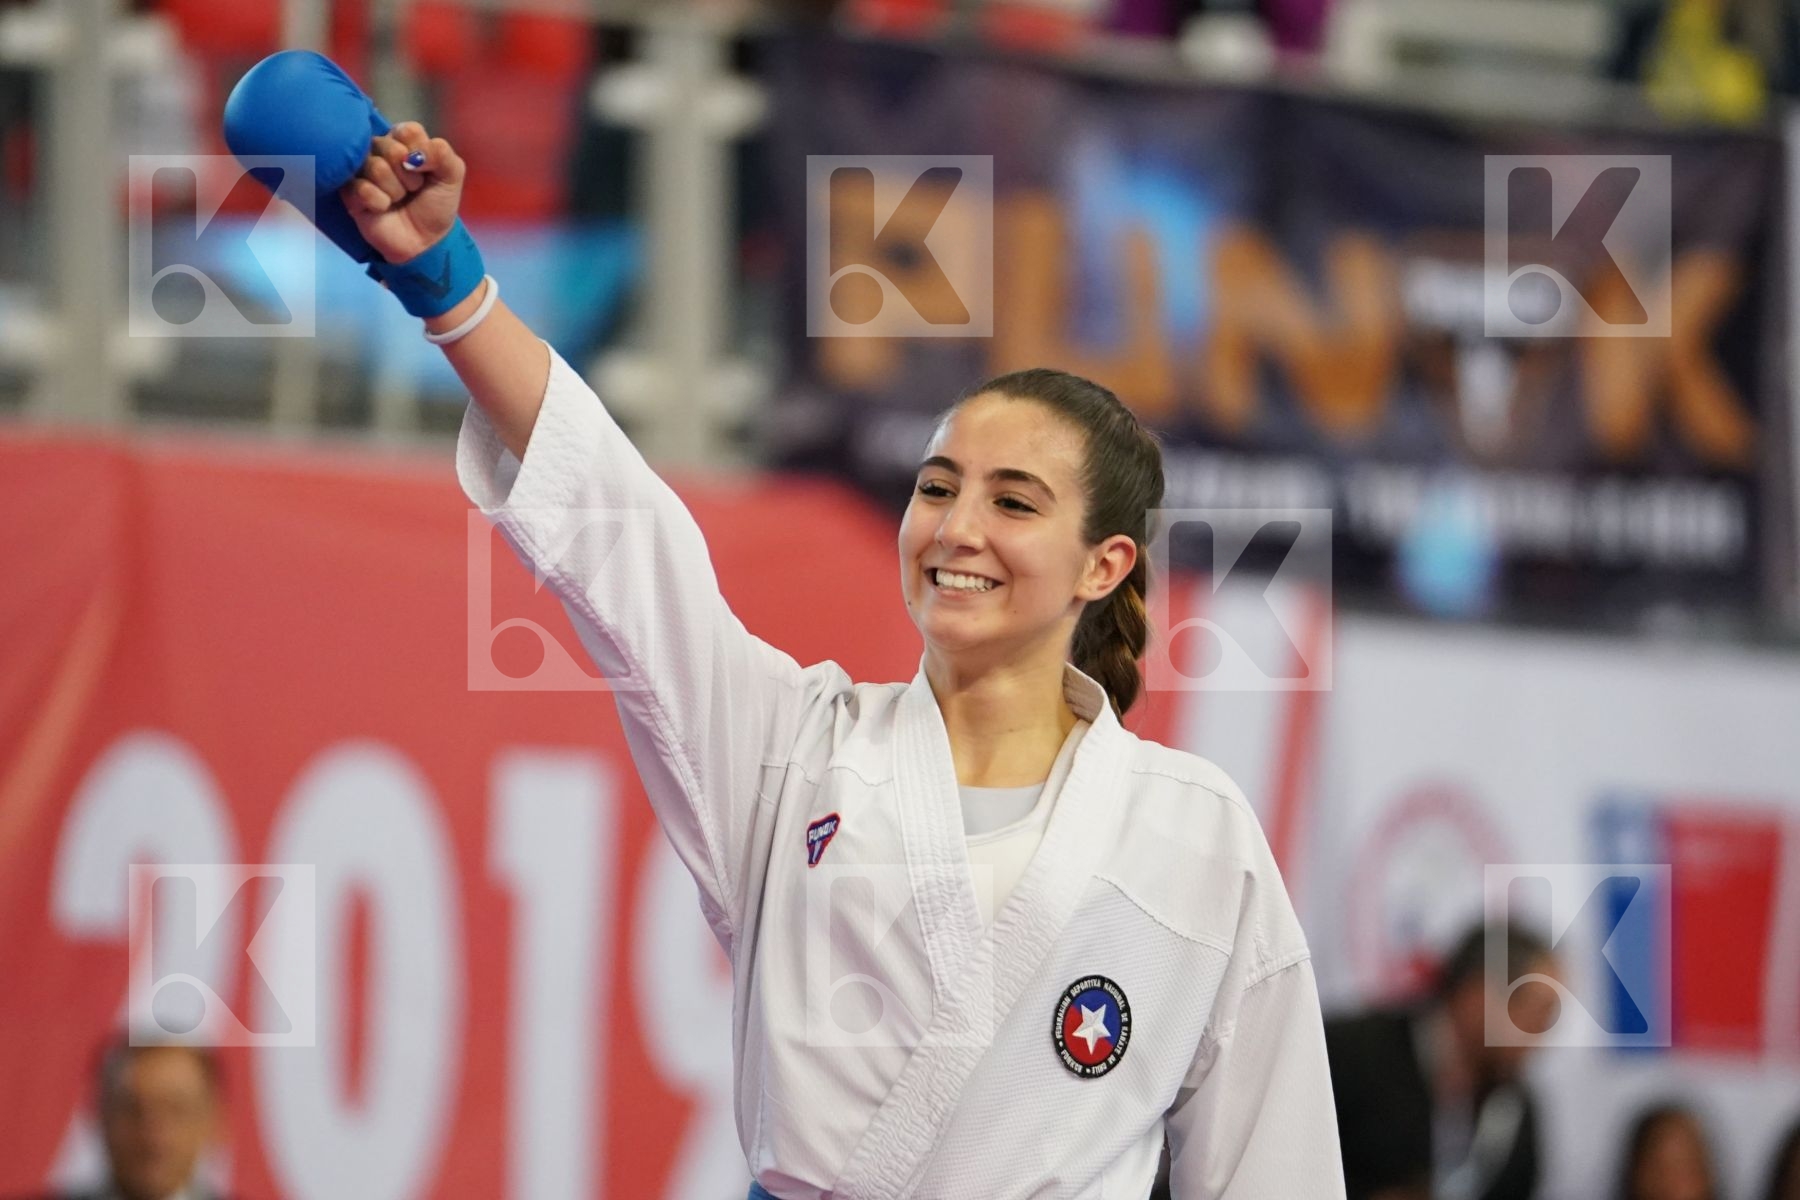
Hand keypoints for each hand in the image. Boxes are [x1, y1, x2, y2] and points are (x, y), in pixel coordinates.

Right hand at [338, 120, 464, 264]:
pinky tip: (383, 208)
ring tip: (398, 200)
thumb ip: (443, 154)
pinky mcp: (348, 190)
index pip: (408, 131)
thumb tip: (414, 154)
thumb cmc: (436, 204)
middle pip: (392, 149)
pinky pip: (362, 188)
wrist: (425, 240)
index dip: (422, 155)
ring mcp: (361, 168)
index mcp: (403, 140)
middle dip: (410, 177)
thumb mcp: (452, 176)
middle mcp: (379, 149)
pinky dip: (380, 203)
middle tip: (413, 190)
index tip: (426, 172)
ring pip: (377, 168)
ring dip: (396, 191)